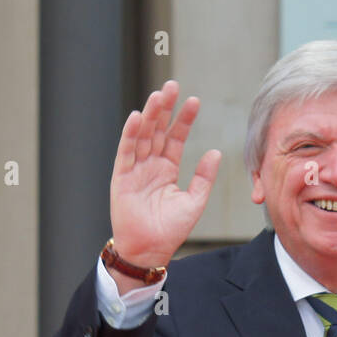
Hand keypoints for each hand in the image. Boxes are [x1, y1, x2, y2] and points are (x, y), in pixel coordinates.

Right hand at [109, 80, 221, 271]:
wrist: (150, 250)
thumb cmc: (170, 231)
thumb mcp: (194, 202)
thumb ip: (204, 177)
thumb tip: (215, 152)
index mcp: (167, 169)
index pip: (175, 137)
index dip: (184, 119)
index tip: (194, 101)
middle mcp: (150, 165)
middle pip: (157, 130)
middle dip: (164, 108)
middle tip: (172, 85)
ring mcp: (135, 170)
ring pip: (142, 136)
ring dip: (148, 115)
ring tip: (158, 96)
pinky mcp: (121, 178)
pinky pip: (125, 153)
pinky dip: (129, 135)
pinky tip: (135, 118)